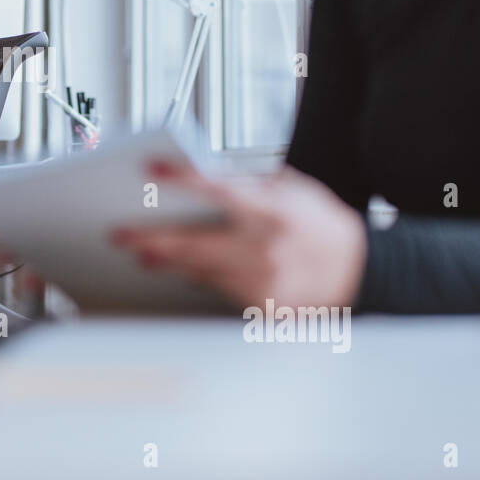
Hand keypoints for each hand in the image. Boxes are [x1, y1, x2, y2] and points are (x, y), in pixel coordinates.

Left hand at [109, 159, 366, 309]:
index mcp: (273, 212)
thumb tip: (199, 178)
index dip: (181, 179)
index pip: (218, 189)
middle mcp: (265, 251)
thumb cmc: (322, 226)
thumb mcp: (292, 189)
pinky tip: (185, 269)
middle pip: (192, 244)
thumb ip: (247, 183)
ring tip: (144, 252)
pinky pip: (217, 290)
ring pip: (198, 271)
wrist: (361, 273)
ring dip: (167, 261)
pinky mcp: (260, 310)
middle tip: (119, 234)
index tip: (151, 169)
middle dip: (150, 239)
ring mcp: (262, 284)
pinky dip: (200, 277)